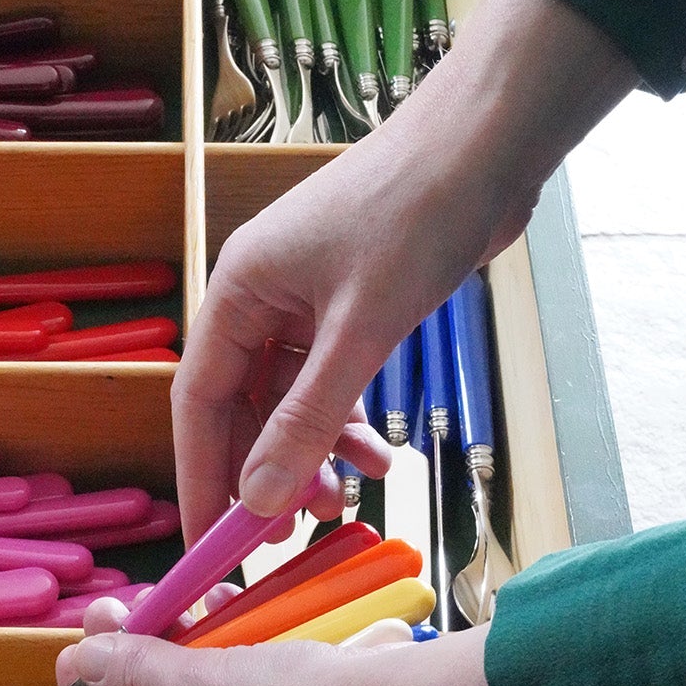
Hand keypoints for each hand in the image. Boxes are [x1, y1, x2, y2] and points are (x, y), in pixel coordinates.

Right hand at [174, 0, 637, 540]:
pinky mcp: (350, 303)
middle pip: (239, 407)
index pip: (197, 402)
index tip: (212, 543)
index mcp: (238, 289)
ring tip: (341, 503)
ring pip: (288, 400)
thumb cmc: (417, 213)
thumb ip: (306, 420)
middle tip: (284, 539)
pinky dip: (346, 421)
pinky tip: (376, 456)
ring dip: (309, 453)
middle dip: (261, 473)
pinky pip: (330, 380)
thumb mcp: (359, 331)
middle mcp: (260, 296)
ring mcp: (305, 299)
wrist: (488, 142)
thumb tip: (259, 500)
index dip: (201, 476)